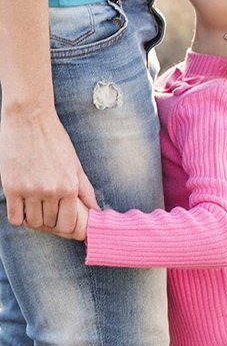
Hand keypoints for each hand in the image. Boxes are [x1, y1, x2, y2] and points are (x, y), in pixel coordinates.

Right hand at [0, 107, 97, 232]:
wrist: (30, 118)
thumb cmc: (54, 139)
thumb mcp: (75, 164)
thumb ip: (85, 189)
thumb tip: (96, 210)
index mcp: (69, 187)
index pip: (69, 224)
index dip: (66, 227)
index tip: (62, 221)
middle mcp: (51, 191)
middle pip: (50, 224)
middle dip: (50, 222)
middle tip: (48, 213)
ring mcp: (30, 191)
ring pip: (33, 223)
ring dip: (34, 219)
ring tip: (35, 207)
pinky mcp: (11, 187)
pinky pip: (15, 218)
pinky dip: (19, 216)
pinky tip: (23, 206)